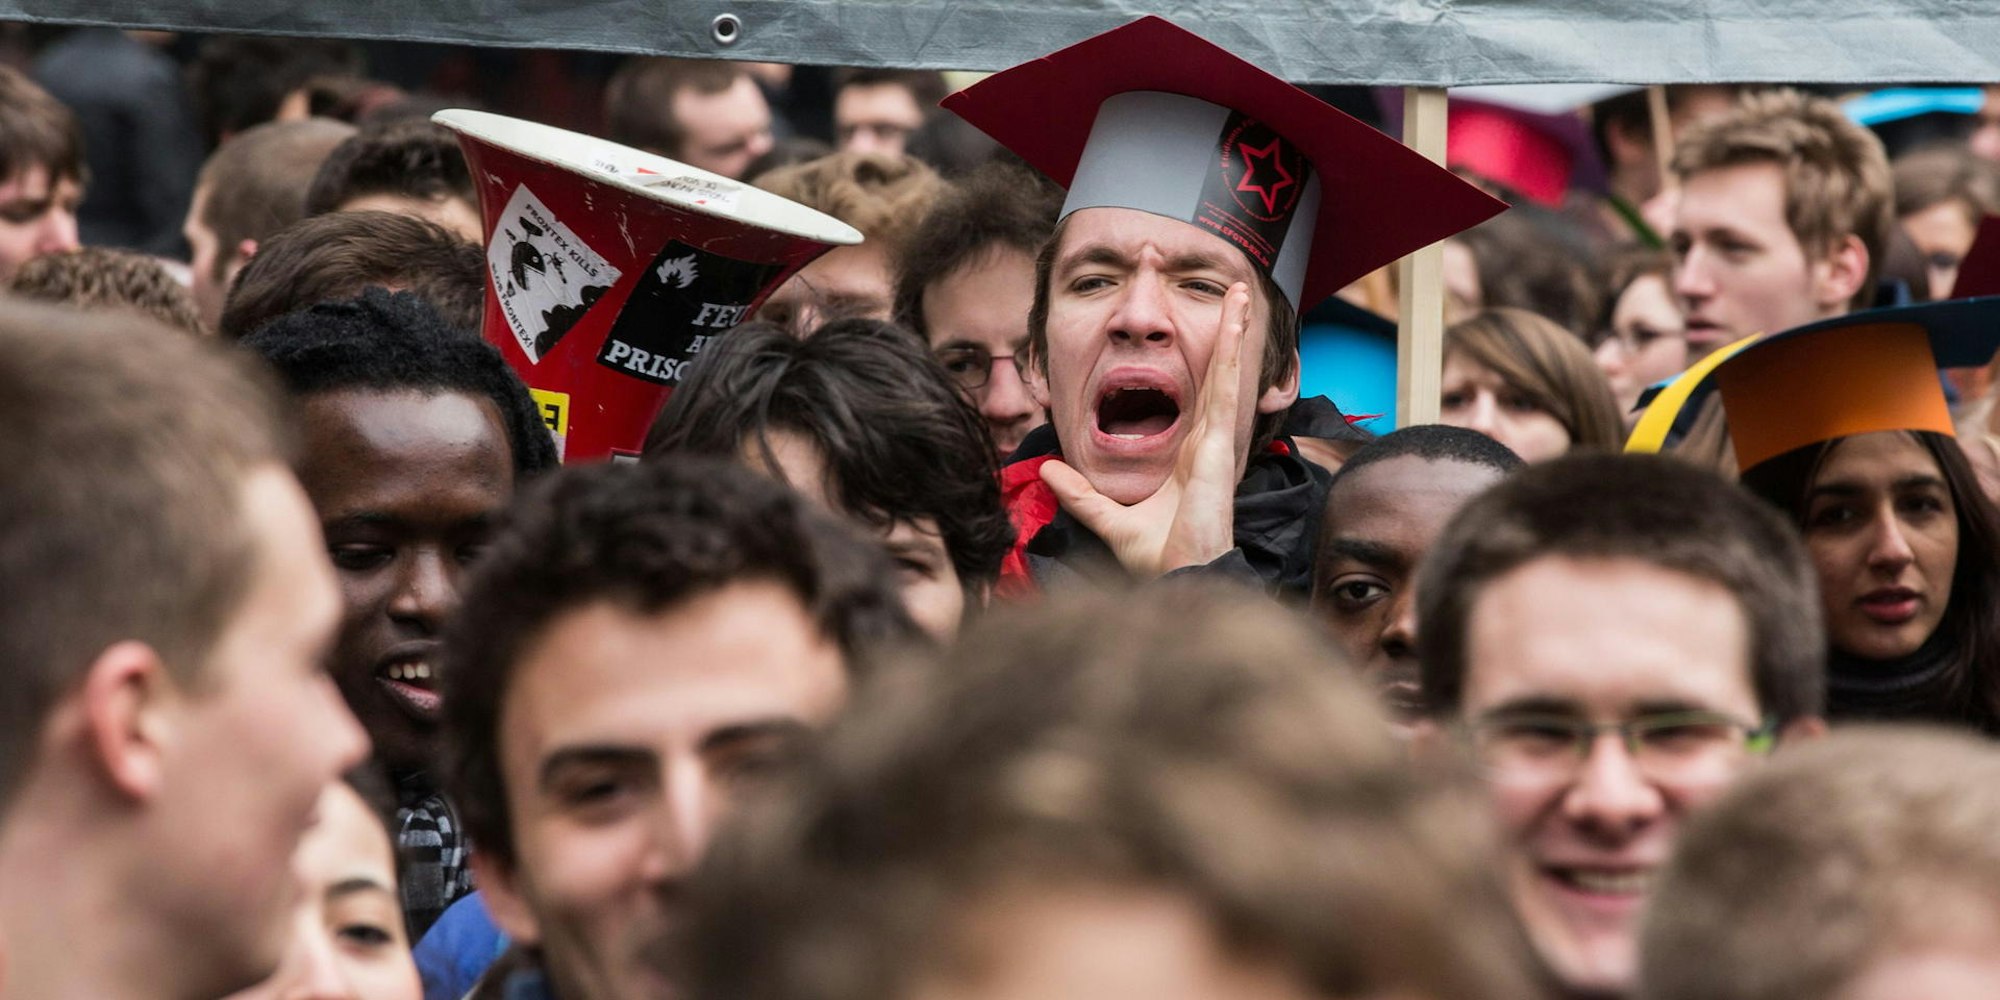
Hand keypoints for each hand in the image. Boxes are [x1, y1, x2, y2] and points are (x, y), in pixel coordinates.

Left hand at [1039, 282, 1251, 576]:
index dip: (1206, 366)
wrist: (1180, 579)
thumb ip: (1080, 494)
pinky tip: (1235, 324)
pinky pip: (1224, 391)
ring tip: (1241, 293)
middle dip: (1226, 337)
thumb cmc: (1158, 558)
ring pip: (1226, 375)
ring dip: (1234, 332)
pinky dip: (1231, 355)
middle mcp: (1205, 445)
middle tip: (1235, 296)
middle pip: (1218, 379)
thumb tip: (1047, 470)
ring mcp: (1215, 443)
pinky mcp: (1217, 447)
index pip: (1199, 399)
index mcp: (1187, 458)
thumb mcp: (1108, 519)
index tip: (1208, 335)